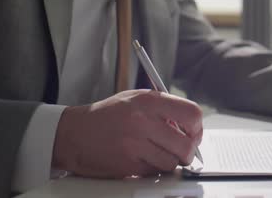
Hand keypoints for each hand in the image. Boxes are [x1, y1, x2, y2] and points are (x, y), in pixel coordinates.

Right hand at [52, 90, 202, 177]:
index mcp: (150, 101)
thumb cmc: (107, 116)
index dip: (197, 128)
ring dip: (169, 162)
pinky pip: (154, 171)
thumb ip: (163, 108)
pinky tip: (142, 159)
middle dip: (188, 151)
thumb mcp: (136, 99)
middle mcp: (144, 120)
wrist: (73, 133)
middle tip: (182, 151)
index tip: (193, 133)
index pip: (192, 114)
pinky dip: (153, 169)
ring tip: (157, 153)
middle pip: (186, 144)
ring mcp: (136, 144)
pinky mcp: (128, 164)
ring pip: (172, 162)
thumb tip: (191, 125)